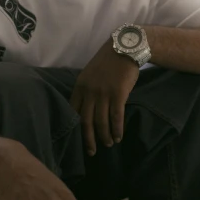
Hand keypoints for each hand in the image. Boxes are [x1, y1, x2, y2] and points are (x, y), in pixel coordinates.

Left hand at [70, 38, 139, 154]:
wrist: (125, 47)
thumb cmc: (109, 61)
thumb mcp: (91, 73)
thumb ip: (87, 88)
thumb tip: (86, 107)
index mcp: (80, 86)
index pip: (74, 111)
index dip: (76, 128)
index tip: (78, 139)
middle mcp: (89, 91)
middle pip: (86, 121)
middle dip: (88, 139)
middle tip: (91, 152)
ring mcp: (103, 93)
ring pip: (101, 121)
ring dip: (104, 136)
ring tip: (108, 144)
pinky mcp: (118, 94)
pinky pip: (116, 117)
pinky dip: (116, 129)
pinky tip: (118, 137)